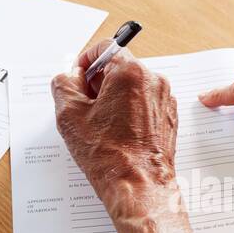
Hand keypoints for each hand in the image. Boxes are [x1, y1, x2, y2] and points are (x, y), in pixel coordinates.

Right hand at [51, 39, 178, 208]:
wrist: (139, 185)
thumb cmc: (109, 155)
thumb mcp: (69, 115)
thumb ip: (63, 84)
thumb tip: (69, 77)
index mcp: (130, 72)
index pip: (105, 47)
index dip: (85, 61)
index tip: (78, 77)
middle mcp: (153, 80)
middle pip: (120, 67)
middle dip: (99, 82)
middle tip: (84, 106)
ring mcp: (165, 99)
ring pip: (133, 87)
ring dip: (114, 98)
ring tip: (101, 125)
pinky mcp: (170, 117)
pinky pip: (145, 103)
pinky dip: (130, 111)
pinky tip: (118, 133)